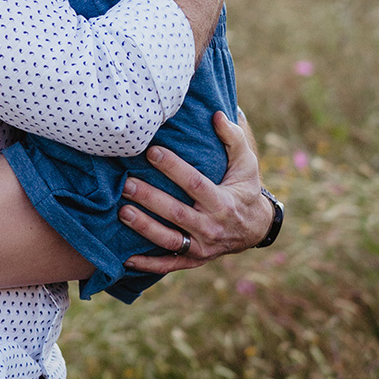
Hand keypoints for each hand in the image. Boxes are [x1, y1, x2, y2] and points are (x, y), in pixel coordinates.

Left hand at [117, 111, 270, 273]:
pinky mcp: (194, 259)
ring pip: (169, 239)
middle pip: (177, 213)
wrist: (256, 229)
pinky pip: (169, 264)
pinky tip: (126, 258)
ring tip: (122, 212)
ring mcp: (203, 246)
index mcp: (223, 201)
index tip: (152, 151)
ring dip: (145, 227)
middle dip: (151, 198)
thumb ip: (233, 138)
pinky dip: (148, 264)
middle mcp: (212, 226)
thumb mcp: (247, 164)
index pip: (194, 183)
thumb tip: (218, 113)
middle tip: (127, 184)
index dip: (173, 168)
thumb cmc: (245, 189)